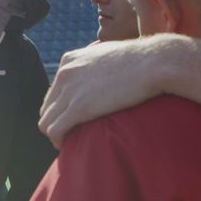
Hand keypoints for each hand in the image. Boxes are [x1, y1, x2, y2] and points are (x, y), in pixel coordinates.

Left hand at [40, 35, 200, 147]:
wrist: (154, 62)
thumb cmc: (143, 60)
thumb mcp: (110, 55)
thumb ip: (97, 65)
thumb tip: (103, 76)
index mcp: (70, 60)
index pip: (54, 90)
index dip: (61, 108)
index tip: (72, 119)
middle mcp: (65, 73)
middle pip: (47, 107)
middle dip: (56, 122)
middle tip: (70, 134)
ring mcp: (70, 90)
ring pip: (46, 121)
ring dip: (55, 134)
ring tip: (68, 142)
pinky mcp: (79, 108)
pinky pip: (55, 130)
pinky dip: (58, 140)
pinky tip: (67, 145)